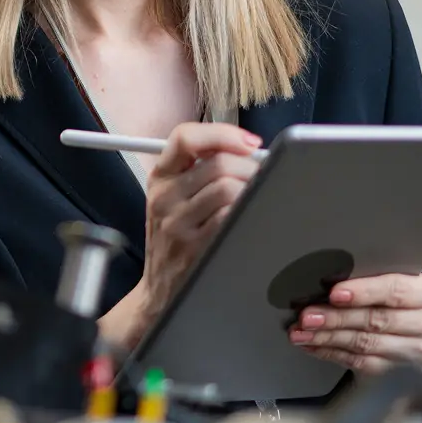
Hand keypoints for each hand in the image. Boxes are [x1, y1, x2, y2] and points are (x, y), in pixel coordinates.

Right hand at [134, 122, 262, 330]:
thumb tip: (249, 151)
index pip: (185, 137)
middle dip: (251, 167)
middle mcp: (164, 196)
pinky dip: (248, 212)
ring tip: (259, 198)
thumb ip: (200, 170)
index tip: (250, 143)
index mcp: (160, 176)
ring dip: (253, 190)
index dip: (222, 133)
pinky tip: (251, 218)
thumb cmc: (173, 240)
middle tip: (263, 178)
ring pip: (227, 188)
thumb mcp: (171, 199)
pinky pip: (230, 217)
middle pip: (217, 163)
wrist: (158, 289)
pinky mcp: (193, 246)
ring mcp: (177, 222)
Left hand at [289, 273, 421, 373]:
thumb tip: (329, 277)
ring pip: (366, 344)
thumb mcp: (398, 274)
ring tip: (301, 332)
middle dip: (337, 318)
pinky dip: (332, 353)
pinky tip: (312, 345)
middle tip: (307, 316)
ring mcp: (418, 352)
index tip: (335, 293)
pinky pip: (361, 363)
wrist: (420, 317)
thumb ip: (373, 274)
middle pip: (378, 321)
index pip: (397, 291)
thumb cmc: (400, 288)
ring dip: (328, 338)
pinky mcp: (399, 370)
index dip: (364, 292)